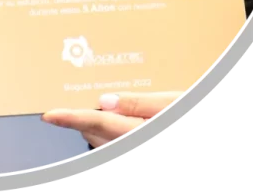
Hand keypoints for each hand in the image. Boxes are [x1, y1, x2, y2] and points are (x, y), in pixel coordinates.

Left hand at [42, 91, 182, 148]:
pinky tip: (110, 121)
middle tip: (65, 105)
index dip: (71, 118)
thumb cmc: (191, 110)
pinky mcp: (139, 146)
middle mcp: (135, 145)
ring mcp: (135, 150)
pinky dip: (105, 137)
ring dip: (92, 129)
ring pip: (103, 145)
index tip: (49, 114)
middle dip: (80, 121)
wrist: (204, 118)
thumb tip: (105, 101)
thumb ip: (140, 103)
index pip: (99, 123)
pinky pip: (114, 148)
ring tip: (87, 111)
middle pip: (96, 135)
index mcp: (142, 132)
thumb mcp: (174, 102)